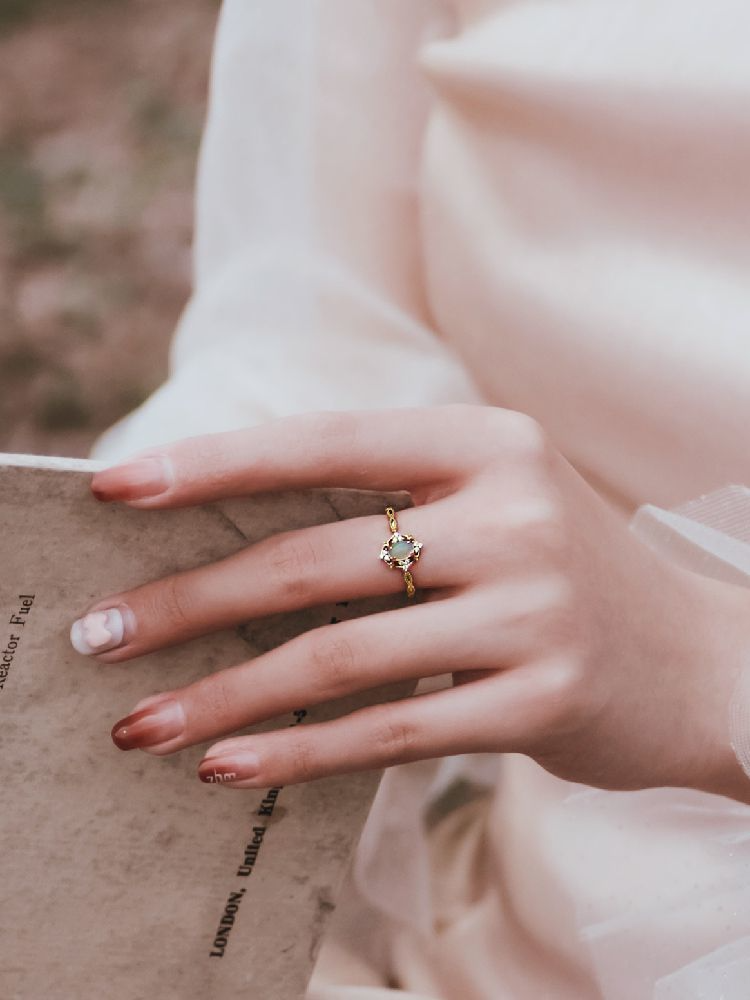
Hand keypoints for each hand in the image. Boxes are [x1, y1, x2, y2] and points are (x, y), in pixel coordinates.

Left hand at [73, 404, 749, 800]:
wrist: (695, 656)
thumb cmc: (558, 572)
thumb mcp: (483, 506)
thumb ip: (379, 508)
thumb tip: (224, 537)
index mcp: (484, 441)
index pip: (323, 443)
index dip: (213, 465)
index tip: (114, 489)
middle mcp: (511, 513)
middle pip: (312, 558)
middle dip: (189, 600)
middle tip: (99, 634)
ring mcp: (532, 609)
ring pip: (338, 655)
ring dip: (225, 693)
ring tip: (143, 723)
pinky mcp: (543, 700)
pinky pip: (389, 730)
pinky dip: (298, 751)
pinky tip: (228, 766)